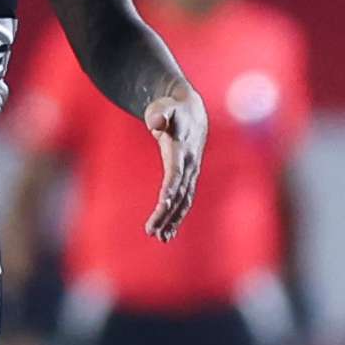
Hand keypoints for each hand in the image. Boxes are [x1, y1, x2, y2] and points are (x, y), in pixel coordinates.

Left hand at [141, 81, 207, 240]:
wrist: (192, 111)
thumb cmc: (172, 109)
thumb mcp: (164, 107)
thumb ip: (160, 113)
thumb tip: (154, 121)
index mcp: (183, 150)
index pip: (176, 173)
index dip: (169, 188)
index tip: (162, 205)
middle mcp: (190, 165)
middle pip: (179, 193)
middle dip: (166, 213)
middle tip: (151, 231)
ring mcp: (192, 174)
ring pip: (183, 201)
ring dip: (172, 220)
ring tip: (160, 238)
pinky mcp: (189, 179)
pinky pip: (184, 201)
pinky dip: (176, 217)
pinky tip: (167, 232)